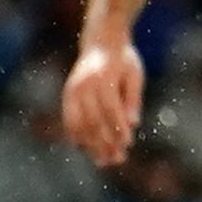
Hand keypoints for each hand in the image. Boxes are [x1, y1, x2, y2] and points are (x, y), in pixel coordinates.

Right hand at [62, 36, 146, 169]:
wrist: (100, 40)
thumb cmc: (123, 59)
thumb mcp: (134, 75)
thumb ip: (133, 99)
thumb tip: (134, 124)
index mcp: (103, 78)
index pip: (110, 109)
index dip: (118, 128)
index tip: (128, 144)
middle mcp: (84, 85)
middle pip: (94, 120)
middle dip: (105, 143)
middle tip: (117, 160)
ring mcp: (73, 89)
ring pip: (80, 123)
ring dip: (91, 145)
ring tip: (102, 161)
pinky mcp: (67, 93)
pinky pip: (69, 119)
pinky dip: (76, 135)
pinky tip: (84, 148)